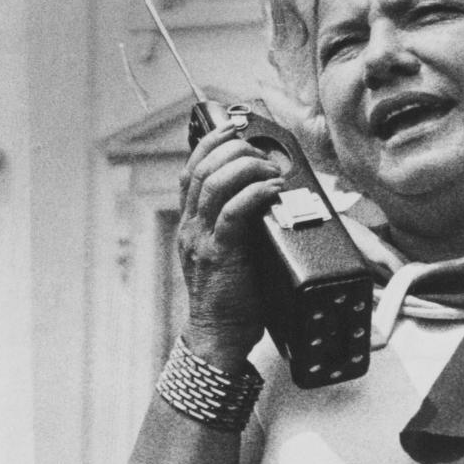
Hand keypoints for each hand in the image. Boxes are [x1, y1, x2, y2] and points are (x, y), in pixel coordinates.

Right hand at [176, 122, 282, 360]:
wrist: (218, 335)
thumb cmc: (231, 296)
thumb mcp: (226, 251)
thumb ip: (235, 224)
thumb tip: (264, 195)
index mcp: (190, 224)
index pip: (192, 170)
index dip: (210, 143)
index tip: (232, 128)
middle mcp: (191, 227)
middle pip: (202, 169)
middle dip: (234, 150)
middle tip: (261, 153)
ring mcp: (202, 240)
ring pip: (215, 184)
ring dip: (247, 167)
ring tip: (270, 171)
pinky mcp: (220, 254)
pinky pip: (234, 213)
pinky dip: (255, 194)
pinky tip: (273, 189)